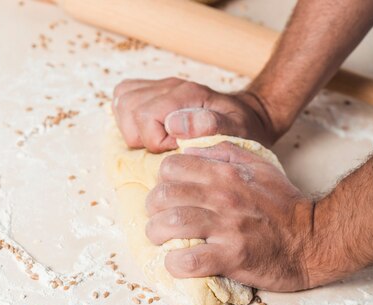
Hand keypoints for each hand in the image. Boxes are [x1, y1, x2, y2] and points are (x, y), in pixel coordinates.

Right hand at [112, 77, 277, 152]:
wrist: (250, 115)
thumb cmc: (244, 128)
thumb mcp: (238, 131)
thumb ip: (213, 126)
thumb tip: (176, 125)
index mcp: (187, 95)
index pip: (145, 118)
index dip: (156, 144)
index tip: (177, 150)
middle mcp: (170, 86)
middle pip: (129, 109)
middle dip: (141, 137)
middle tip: (165, 148)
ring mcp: (160, 86)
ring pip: (122, 102)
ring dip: (131, 128)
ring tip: (155, 141)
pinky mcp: (154, 91)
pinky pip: (124, 97)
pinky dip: (128, 117)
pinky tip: (147, 130)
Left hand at [145, 141, 315, 291]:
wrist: (314, 240)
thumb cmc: (283, 206)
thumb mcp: (258, 165)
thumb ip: (224, 152)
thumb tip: (189, 146)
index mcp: (226, 171)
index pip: (171, 167)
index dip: (163, 183)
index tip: (170, 197)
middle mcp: (223, 195)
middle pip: (163, 196)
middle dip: (154, 211)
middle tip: (160, 223)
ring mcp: (226, 226)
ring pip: (169, 225)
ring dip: (157, 236)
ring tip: (163, 242)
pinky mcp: (231, 256)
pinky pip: (187, 261)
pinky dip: (174, 264)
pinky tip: (178, 263)